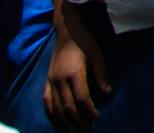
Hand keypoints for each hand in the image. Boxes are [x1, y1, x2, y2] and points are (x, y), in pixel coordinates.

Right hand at [44, 16, 111, 130]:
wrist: (67, 31)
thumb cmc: (85, 42)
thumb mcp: (97, 55)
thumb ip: (102, 74)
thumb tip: (107, 93)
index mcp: (74, 73)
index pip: (82, 99)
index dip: (90, 112)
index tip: (97, 119)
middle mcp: (60, 80)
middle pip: (68, 107)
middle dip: (78, 122)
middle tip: (88, 129)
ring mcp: (51, 82)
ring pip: (55, 109)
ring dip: (65, 123)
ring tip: (74, 132)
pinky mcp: (47, 82)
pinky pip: (46, 103)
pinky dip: (52, 115)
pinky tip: (58, 122)